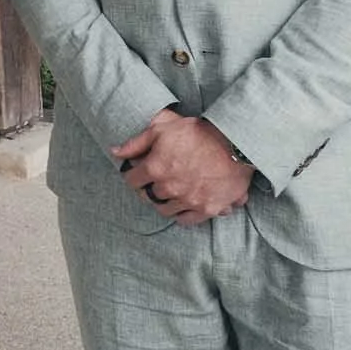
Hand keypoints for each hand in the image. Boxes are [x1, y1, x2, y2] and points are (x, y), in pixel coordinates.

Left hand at [113, 109, 252, 225]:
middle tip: (153, 181)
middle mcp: (169, 188)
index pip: (132, 180)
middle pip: (147, 196)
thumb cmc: (198, 132)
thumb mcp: (162, 129)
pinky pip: (186, 220)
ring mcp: (188, 200)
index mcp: (155, 168)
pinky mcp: (207, 208)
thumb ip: (136, 143)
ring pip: (165, 209)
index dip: (133, 174)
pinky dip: (182, 214)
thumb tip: (115, 152)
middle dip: (147, 187)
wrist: (235, 142)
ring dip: (163, 201)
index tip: (138, 171)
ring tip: (169, 191)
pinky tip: (183, 203)